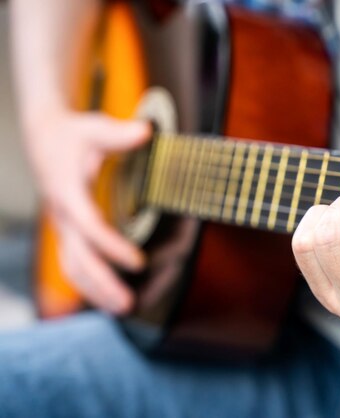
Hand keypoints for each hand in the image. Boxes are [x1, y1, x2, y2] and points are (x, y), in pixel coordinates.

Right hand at [25, 110, 150, 313]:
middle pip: (79, 257)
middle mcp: (62, 215)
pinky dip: (89, 282)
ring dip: (95, 290)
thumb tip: (147, 131)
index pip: (90, 227)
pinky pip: (73, 263)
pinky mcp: (67, 231)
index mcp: (68, 192)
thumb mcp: (95, 128)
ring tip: (122, 309)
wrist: (43, 137)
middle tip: (129, 304)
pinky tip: (108, 296)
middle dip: (102, 283)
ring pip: (72, 266)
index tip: (139, 263)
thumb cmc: (73, 134)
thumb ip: (120, 134)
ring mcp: (62, 226)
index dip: (113, 246)